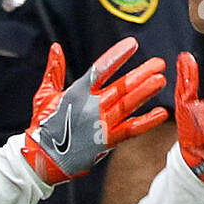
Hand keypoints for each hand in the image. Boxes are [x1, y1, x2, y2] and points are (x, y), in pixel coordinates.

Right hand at [23, 38, 168, 184]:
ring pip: (128, 105)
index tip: (132, 44)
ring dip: (145, 92)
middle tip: (159, 63)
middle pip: (121, 87)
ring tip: (161, 80)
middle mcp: (91, 107)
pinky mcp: (106, 141)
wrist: (42, 159)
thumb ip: (54, 70)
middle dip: (141, 74)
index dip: (117, 56)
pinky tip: (161, 113)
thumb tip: (56, 47)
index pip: (100, 69)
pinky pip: (130, 130)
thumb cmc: (43, 125)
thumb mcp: (44, 95)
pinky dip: (146, 122)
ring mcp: (100, 124)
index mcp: (77, 93)